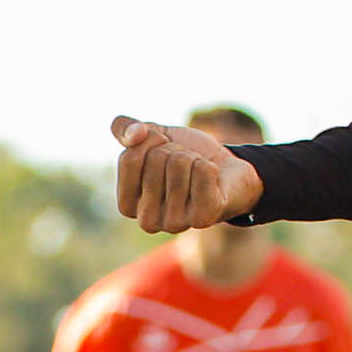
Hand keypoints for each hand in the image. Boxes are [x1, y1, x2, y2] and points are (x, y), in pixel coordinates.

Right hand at [112, 115, 260, 231]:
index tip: (163, 150)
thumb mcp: (152, 136)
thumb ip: (125, 129)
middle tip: (185, 165)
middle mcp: (147, 220)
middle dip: (175, 149)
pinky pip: (202, 171)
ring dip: (193, 157)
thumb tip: (134, 135)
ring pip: (179, 163)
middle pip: (155, 158)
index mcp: (127, 205)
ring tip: (198, 172)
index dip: (151, 140)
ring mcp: (175, 223)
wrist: (226, 170)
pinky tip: (212, 180)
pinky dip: (209, 165)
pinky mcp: (203, 217)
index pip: (129, 158)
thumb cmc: (184, 156)